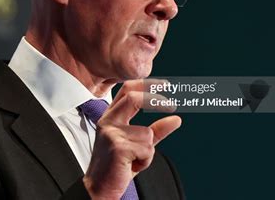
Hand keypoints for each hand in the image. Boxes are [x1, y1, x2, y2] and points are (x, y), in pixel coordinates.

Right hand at [83, 80, 181, 199]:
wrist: (99, 189)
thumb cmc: (116, 167)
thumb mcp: (139, 145)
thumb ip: (156, 130)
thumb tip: (176, 119)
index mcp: (111, 117)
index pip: (127, 90)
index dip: (147, 84)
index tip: (165, 85)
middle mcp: (108, 121)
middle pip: (134, 98)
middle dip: (156, 100)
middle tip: (172, 106)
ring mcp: (111, 133)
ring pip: (148, 133)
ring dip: (148, 151)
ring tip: (134, 160)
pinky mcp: (118, 147)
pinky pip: (147, 149)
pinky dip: (145, 160)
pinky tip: (131, 166)